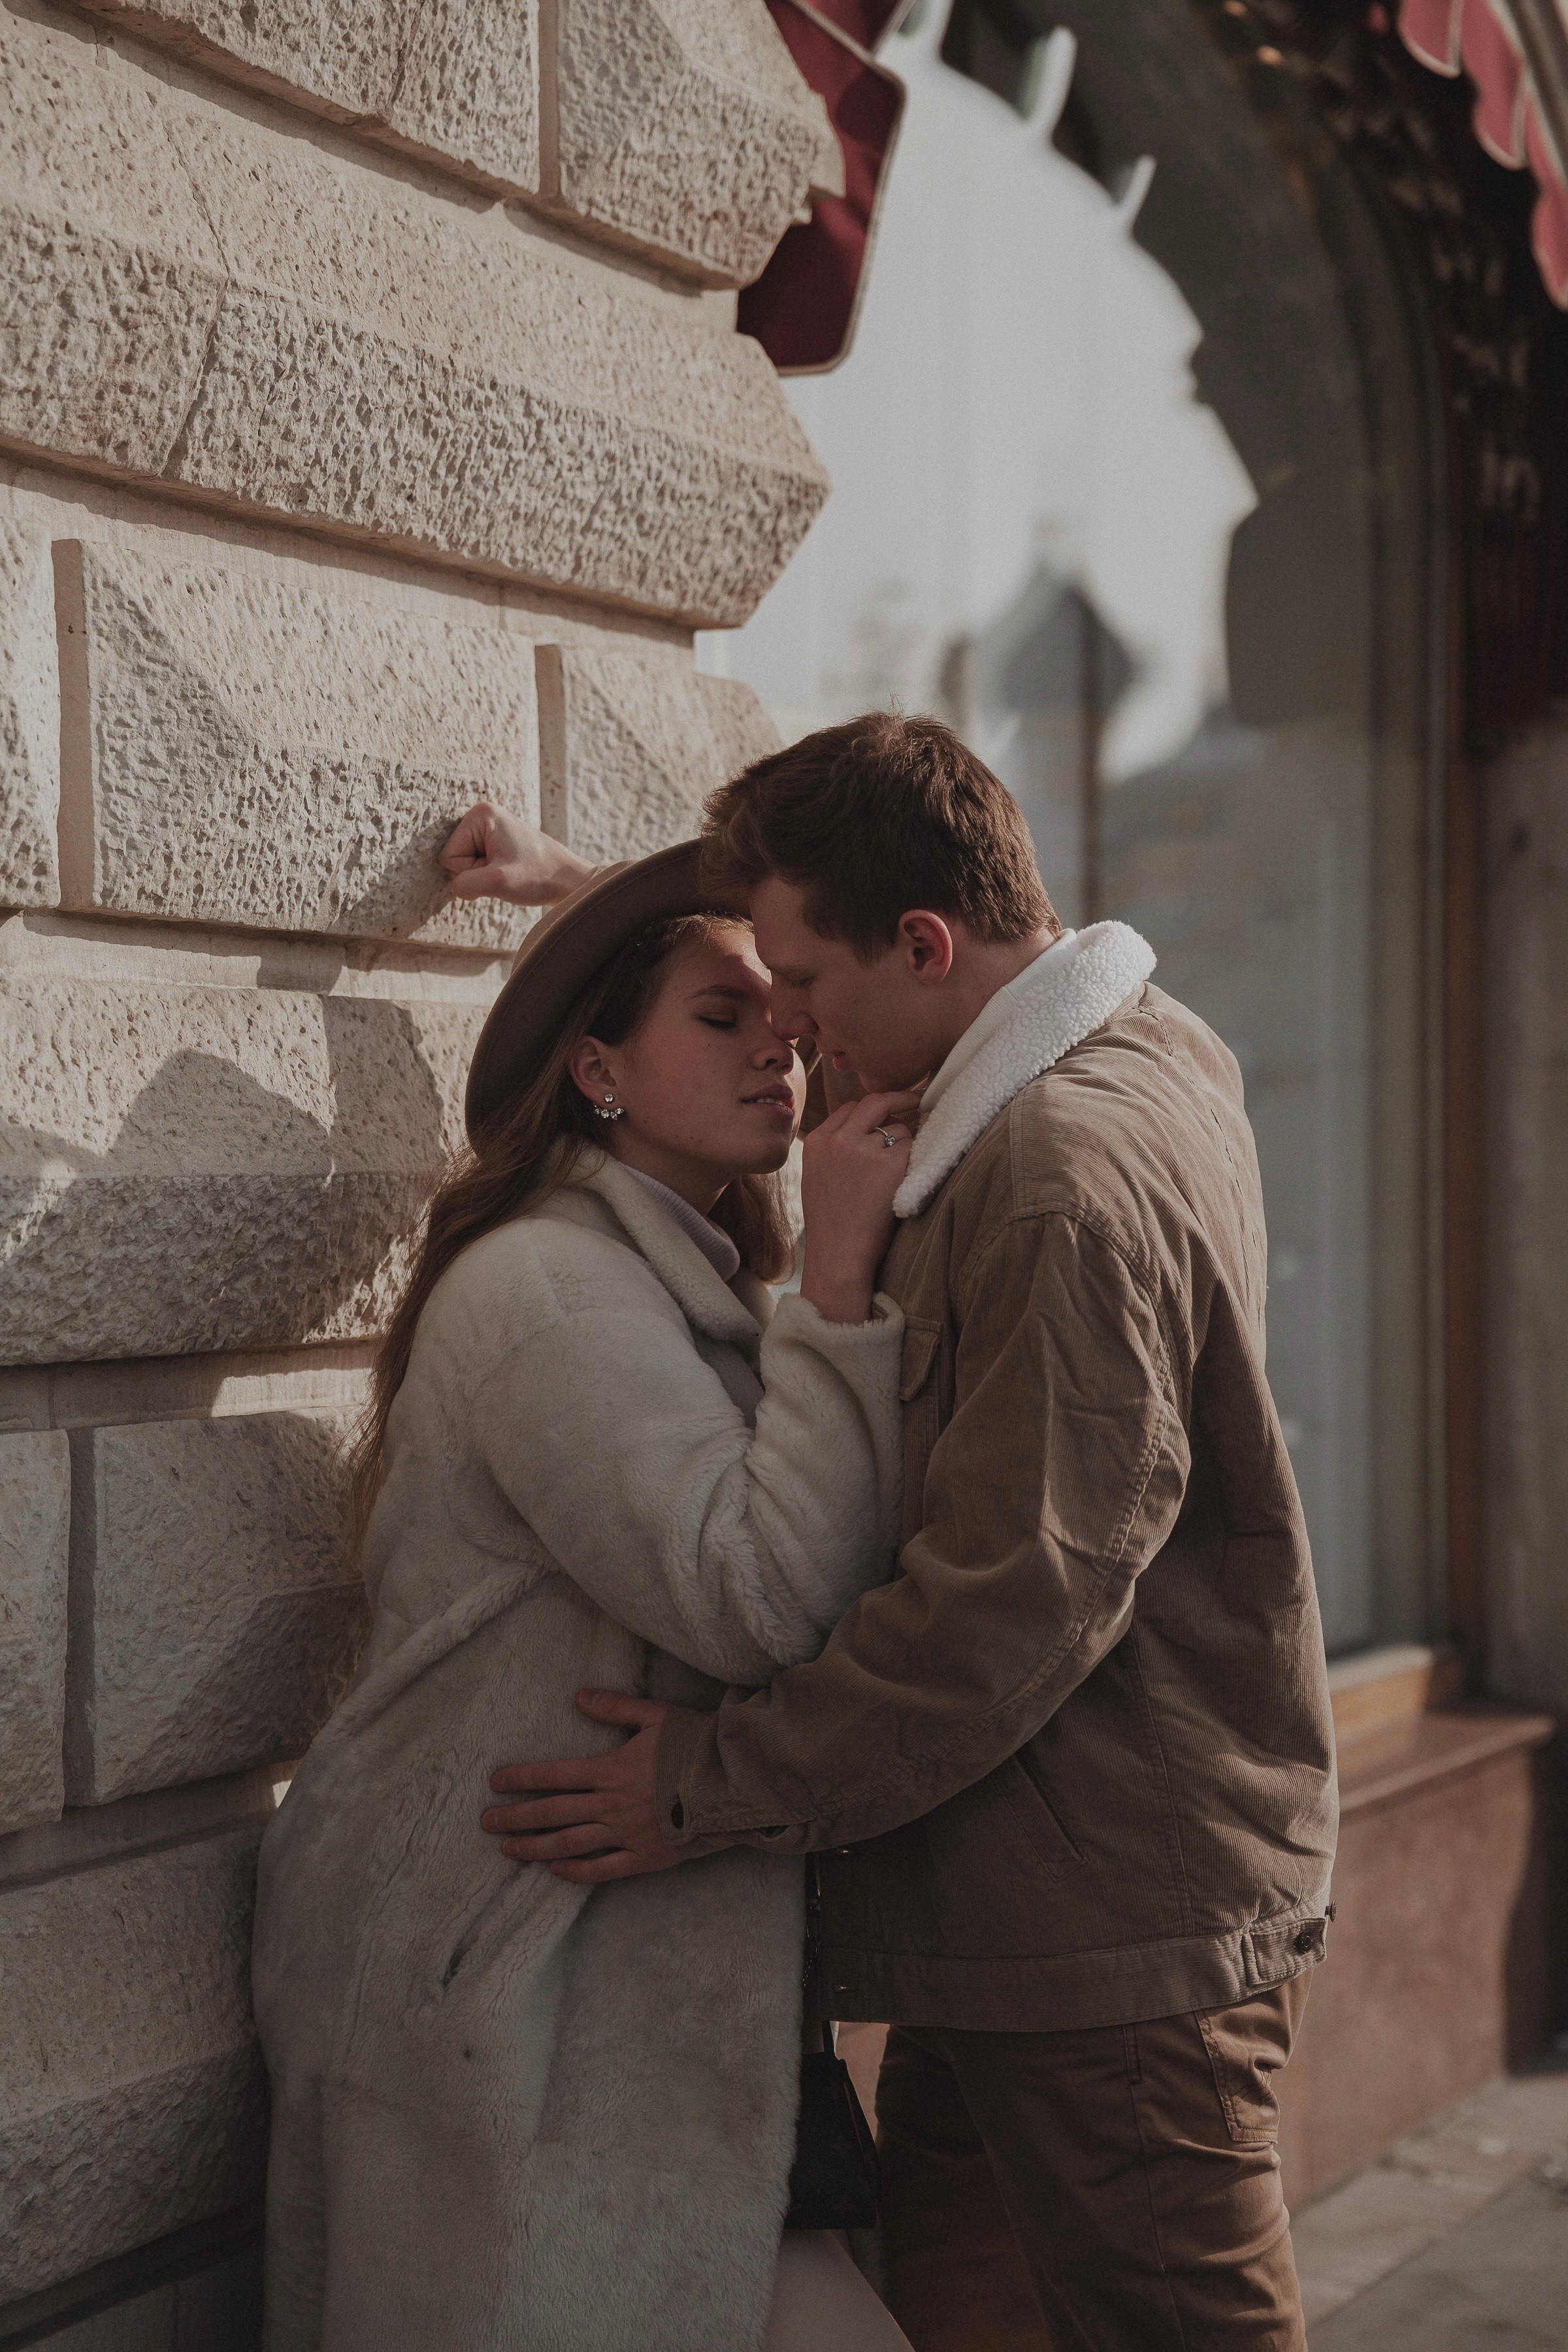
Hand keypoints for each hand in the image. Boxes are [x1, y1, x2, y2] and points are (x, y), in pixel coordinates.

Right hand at [438, 801, 595, 905]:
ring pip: (465, 865)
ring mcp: (490, 828)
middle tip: (505, 871)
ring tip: (510, 871)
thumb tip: (455, 886)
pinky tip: (510, 872)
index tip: (498, 868)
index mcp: (481, 814)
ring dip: (484, 876)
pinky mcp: (496, 841)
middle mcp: (484, 815)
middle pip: (454, 857)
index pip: (448, 855)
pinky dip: (490, 875)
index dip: (471, 870)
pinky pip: (477, 865)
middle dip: (477, 872)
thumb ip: (466, 884)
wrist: (569, 881)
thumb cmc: (539, 876)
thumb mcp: (499, 882)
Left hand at [480, 1690, 686, 1883]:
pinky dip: (577, 1871)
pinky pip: (603, 1869)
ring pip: (570, 1843)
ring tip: (509, 1850)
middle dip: (517, 1817)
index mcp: (610, 1769)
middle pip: (553, 1812)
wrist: (732, 1784)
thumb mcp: (655, 1715)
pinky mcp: (644, 1856)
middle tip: (487, 1822)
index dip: (522, 1778)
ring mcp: (625, 1833)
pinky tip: (557, 1871)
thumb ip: (615, 1707)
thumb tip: (579, 1697)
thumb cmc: (695, 1745)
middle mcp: (611, 1805)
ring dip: (536, 1847)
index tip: (496, 1783)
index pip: (555, 1775)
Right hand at [798, 1090, 919, 1323]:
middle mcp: (839, 1140)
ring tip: (895, 1176)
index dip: (870, 1112)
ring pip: (898, 1128)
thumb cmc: (832, 1223)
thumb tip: (866, 1128)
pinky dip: (915, 1159)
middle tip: (917, 1098)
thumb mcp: (817, 1176)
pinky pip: (913, 1146)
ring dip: (905, 1145)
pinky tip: (906, 1179)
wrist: (839, 1254)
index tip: (886, 1111)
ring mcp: (864, 1149)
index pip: (849, 1108)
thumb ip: (835, 1149)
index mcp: (817, 1141)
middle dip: (898, 1098)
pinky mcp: (891, 1163)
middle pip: (874, 1103)